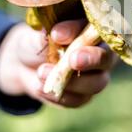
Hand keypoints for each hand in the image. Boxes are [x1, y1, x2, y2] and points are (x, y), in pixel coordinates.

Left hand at [0, 20, 117, 107]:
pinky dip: (57, 95)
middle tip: (72, 59)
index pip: (103, 32)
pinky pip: (77, 100)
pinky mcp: (83, 96)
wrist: (24, 62)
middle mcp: (103, 55)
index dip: (87, 35)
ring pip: (96, 84)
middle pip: (107, 60)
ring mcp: (96, 77)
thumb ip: (55, 32)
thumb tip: (59, 34)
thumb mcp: (43, 32)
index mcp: (97, 32)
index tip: (59, 36)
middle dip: (91, 60)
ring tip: (41, 72)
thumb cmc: (39, 40)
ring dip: (70, 81)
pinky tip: (38, 86)